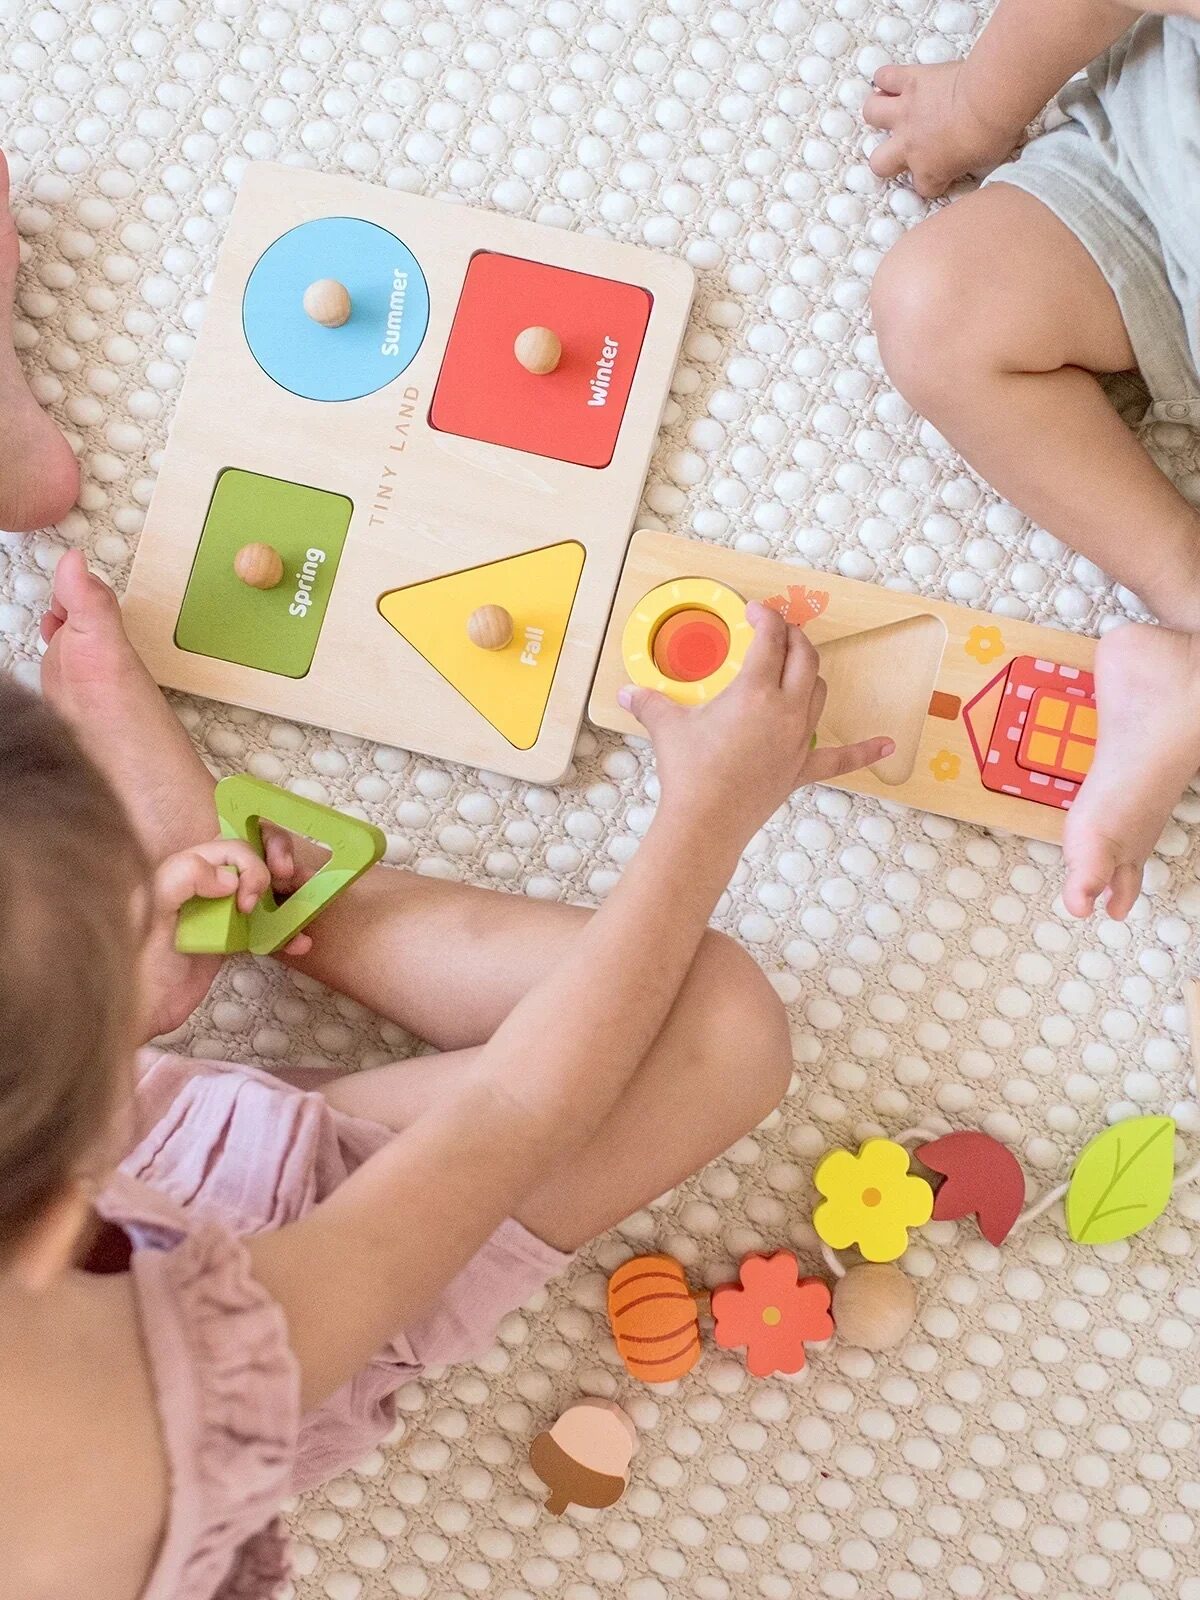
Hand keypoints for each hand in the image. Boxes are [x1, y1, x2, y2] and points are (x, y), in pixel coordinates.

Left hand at [138, 836, 311, 1041]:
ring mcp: (220, 915)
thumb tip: (229, 878)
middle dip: (277, 859)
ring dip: (292, 892)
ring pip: (265, 890)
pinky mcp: (229, 943)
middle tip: (290, 878)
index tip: (249, 901)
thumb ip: (183, 877)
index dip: (250, 865)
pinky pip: (265, 929)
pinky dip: (286, 933)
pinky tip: (301, 943)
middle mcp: (205, 888)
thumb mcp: (151, 909)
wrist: (138, 1012)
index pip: (230, 848)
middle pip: (252, 857)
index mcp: (185, 871)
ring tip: (310, 902)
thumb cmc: (136, 960)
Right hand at [619, 602, 894, 841]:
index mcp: (755, 690)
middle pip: (804, 657)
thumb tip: (628, 694)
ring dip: (809, 673)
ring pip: (818, 692)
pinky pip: (841, 758)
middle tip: (776, 631)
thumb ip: (650, 703)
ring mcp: (799, 739)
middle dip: (794, 637)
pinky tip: (888, 746)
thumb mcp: (666, 727)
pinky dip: (864, 751)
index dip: (766, 617)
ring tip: (794, 667)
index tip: (755, 611)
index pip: (770, 639)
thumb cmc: (688, 772)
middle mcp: (785, 709)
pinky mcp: (802, 768)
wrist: (705, 822)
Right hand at [864, 60, 1024, 197]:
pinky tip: (893, 80)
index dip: (934, 181)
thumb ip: (973, 165)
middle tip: (906, 148)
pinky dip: (886, 77)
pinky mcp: (911, 81)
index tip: (946, 173)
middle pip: (879, 163)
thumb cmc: (993, 134)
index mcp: (929, 171)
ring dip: (879, 113)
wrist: (990, 100)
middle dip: (889, 159)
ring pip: (871, 115)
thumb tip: (980, 160)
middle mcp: (909, 145)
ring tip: (891, 110)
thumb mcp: (986, 163)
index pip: (923, 187)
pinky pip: (884, 76)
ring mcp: (906, 112)